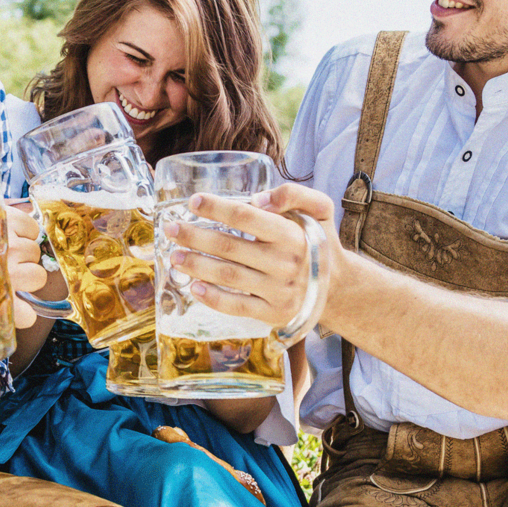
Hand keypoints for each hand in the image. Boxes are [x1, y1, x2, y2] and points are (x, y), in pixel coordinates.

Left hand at [5, 203, 46, 326]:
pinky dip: (26, 229)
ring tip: (7, 245)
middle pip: (37, 277)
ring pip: (34, 252)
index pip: (26, 315)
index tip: (20, 302)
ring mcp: (10, 247)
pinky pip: (32, 229)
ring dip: (25, 249)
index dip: (26, 310)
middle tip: (10, 264)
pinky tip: (11, 230)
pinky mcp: (10, 222)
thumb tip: (15, 313)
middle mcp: (8, 273)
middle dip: (27, 270)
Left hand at [164, 183, 336, 329]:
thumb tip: (259, 199)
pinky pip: (237, 306)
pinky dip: (212, 298)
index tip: (193, 202)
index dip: (217, 208)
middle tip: (171, 229)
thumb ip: (294, 194)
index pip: (246, 217)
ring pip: (228, 276)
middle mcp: (285, 262)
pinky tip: (193, 287)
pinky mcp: (273, 312)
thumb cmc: (316, 241)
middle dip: (194, 236)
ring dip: (196, 265)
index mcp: (293, 234)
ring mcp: (279, 290)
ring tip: (174, 256)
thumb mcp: (320, 209)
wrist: (337, 285)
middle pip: (229, 246)